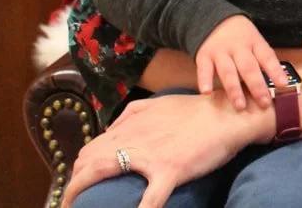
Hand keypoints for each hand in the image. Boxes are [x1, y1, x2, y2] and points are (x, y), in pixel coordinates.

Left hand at [61, 92, 265, 207]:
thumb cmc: (198, 110)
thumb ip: (132, 114)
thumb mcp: (161, 103)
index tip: (78, 184)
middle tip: (72, 203)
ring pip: (102, 172)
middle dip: (73, 186)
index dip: (79, 170)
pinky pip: (150, 199)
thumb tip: (110, 129)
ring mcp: (151, 155)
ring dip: (82, 194)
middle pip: (89, 163)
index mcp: (132, 125)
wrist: (230, 114)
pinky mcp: (170, 171)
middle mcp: (135, 139)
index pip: (92, 150)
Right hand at [194, 15, 285, 109]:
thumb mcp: (255, 42)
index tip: (283, 84)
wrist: (214, 19)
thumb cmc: (241, 37)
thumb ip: (263, 60)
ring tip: (240, 106)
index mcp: (254, 42)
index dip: (275, 70)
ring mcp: (220, 52)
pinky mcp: (204, 56)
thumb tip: (279, 85)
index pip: (267, 56)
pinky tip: (206, 92)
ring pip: (228, 71)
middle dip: (257, 86)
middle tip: (264, 103)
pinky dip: (204, 80)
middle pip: (249, 67)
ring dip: (234, 90)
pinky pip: (204, 69)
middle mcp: (238, 47)